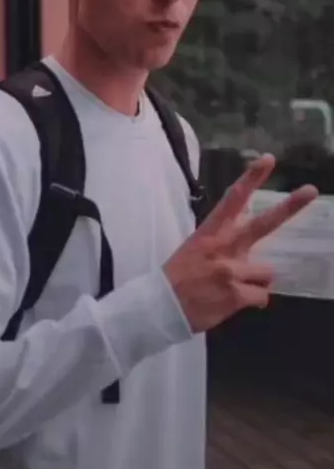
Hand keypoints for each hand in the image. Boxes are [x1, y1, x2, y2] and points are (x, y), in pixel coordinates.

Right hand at [163, 154, 317, 332]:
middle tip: (310, 191)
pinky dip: (253, 300)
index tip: (268, 160)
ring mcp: (230, 272)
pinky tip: (234, 301)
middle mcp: (224, 248)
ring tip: (234, 288)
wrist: (159, 308)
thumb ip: (223, 240)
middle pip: (262, 224)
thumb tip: (248, 238)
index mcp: (210, 233)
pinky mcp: (236, 296)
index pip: (232, 200)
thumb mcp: (195, 249)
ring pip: (267, 272)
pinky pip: (262, 296)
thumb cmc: (178, 278)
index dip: (251, 179)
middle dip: (289, 207)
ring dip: (256, 280)